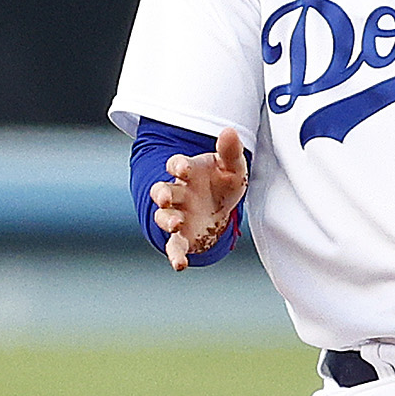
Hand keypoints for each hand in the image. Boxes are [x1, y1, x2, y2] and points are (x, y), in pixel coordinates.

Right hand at [149, 128, 247, 270]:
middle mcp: (178, 193)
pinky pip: (175, 245)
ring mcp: (178, 215)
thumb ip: (230, 151)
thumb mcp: (232, 167)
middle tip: (166, 199)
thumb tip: (229, 131)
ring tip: (176, 224)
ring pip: (163, 217)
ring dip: (166, 221)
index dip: (177, 165)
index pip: (176, 165)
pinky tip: (180, 264)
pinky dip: (175, 255)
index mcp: (187, 172)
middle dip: (162, 194)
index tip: (183, 168)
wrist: (222, 205)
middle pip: (162, 191)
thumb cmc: (222, 182)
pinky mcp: (183, 236)